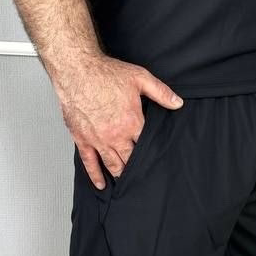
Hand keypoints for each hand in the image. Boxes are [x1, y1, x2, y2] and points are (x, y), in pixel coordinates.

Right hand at [56, 57, 183, 188]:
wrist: (77, 71)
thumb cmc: (106, 73)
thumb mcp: (140, 78)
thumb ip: (161, 92)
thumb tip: (178, 103)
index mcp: (132, 122)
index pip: (146, 145)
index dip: (152, 153)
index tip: (157, 160)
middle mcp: (116, 136)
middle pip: (131, 159)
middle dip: (138, 168)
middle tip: (145, 177)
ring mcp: (98, 140)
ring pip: (113, 164)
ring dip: (121, 174)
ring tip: (127, 182)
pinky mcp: (82, 139)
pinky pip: (90, 163)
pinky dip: (96, 176)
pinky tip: (102, 184)